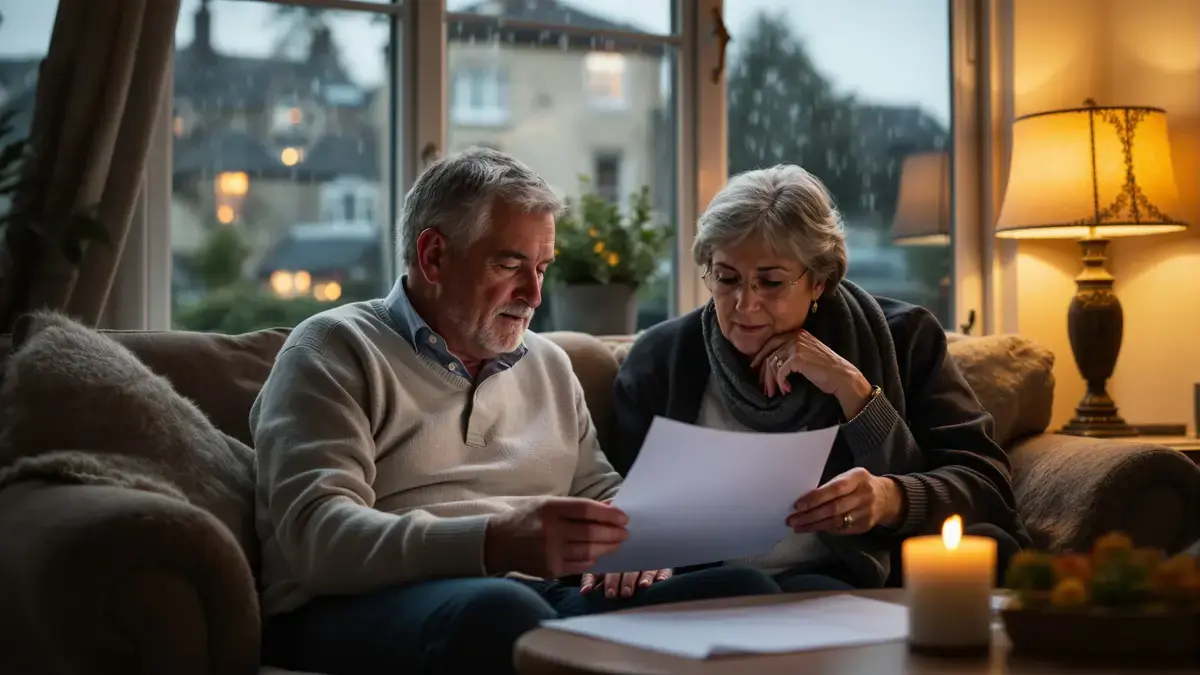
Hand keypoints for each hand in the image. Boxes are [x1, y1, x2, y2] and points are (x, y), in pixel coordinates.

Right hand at [485, 497, 628, 577]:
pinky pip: (580, 565)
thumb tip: (608, 508)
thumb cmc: (527, 518)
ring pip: (589, 551)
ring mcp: (550, 552)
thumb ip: (575, 507)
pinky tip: (597, 555)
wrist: (498, 543)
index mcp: (550, 508)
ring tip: (616, 543)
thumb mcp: (547, 504)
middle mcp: (550, 530)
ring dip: (608, 547)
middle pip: (592, 532)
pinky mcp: (550, 569)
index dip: (609, 514)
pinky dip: (592, 560)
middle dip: (613, 533)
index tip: (624, 517)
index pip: (587, 510)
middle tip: (625, 532)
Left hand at [580, 569, 672, 597]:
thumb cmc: (619, 565)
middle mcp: (632, 561)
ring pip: (646, 569)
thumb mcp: (603, 570)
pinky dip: (663, 574)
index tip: (605, 592)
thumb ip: (592, 579)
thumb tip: (585, 591)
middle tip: (623, 592)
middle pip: (628, 570)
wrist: (645, 547)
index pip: (608, 570)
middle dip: (624, 581)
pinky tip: (662, 580)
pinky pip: (664, 569)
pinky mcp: (663, 566)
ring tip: (643, 585)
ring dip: (644, 577)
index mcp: (614, 562)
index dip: (606, 581)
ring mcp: (648, 563)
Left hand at [750, 330, 871, 417]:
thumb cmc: (825, 370)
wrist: (842, 376)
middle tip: (762, 387)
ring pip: (772, 363)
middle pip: (769, 352)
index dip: (761, 356)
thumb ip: (790, 352)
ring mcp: (796, 345)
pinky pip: (780, 371)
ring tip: (774, 393)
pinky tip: (787, 389)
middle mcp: (795, 336)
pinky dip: (781, 382)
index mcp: (797, 333)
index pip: (772, 342)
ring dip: (771, 381)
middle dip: (763, 372)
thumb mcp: (806, 354)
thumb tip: (769, 363)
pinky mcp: (797, 358)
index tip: (755, 369)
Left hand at [787, 468, 903, 533]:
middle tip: (792, 520)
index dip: (815, 498)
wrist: (887, 498)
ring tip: (798, 527)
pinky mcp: (864, 526)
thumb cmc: (859, 484)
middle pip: (834, 508)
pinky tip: (812, 528)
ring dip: (814, 525)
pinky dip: (825, 529)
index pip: (834, 489)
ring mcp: (866, 513)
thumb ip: (832, 485)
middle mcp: (864, 496)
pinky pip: (841, 529)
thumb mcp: (850, 477)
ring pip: (836, 522)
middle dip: (810, 515)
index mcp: (858, 478)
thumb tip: (805, 498)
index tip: (797, 505)